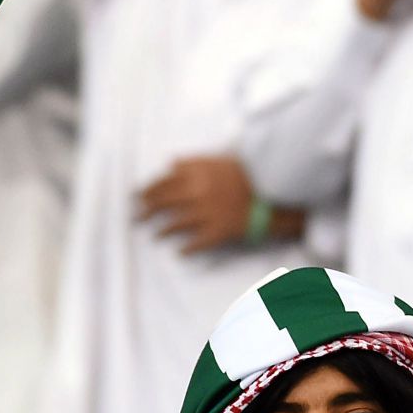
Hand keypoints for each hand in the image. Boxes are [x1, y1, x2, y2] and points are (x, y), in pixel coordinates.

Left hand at [138, 156, 303, 254]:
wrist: (275, 192)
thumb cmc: (248, 174)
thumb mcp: (219, 160)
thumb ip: (192, 161)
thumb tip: (169, 163)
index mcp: (197, 173)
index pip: (163, 182)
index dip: (147, 190)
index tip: (137, 196)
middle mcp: (198, 193)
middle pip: (164, 203)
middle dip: (147, 210)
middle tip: (137, 217)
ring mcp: (208, 213)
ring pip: (176, 224)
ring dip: (163, 230)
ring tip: (156, 234)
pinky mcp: (219, 231)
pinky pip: (197, 243)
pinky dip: (187, 249)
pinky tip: (180, 252)